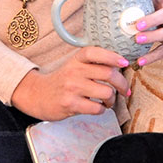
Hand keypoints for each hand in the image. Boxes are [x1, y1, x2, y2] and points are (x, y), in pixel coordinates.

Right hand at [10, 46, 130, 120]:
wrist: (37, 95)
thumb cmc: (62, 80)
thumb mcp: (74, 65)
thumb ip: (93, 64)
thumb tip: (120, 67)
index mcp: (77, 59)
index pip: (96, 53)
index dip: (113, 56)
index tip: (124, 63)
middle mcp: (74, 71)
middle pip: (108, 74)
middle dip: (122, 84)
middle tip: (124, 90)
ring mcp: (72, 88)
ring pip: (106, 92)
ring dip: (112, 99)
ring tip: (108, 101)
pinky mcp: (70, 104)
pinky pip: (97, 108)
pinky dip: (102, 110)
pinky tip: (98, 108)